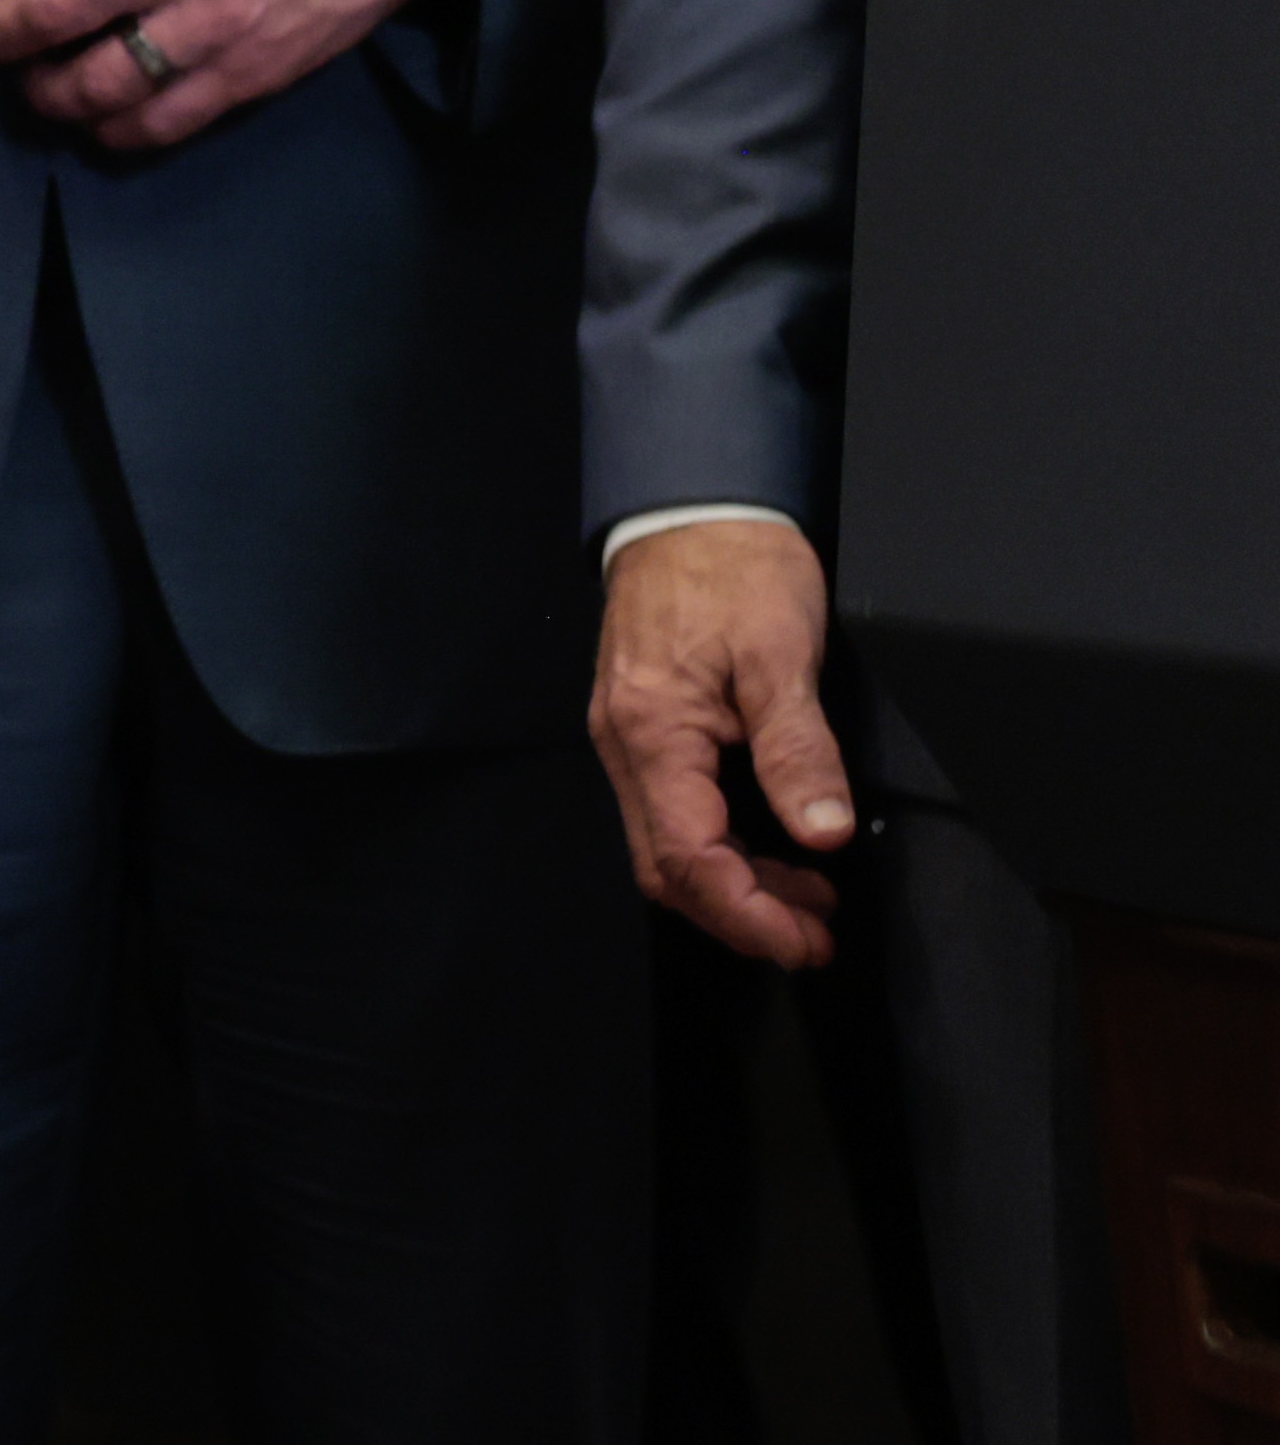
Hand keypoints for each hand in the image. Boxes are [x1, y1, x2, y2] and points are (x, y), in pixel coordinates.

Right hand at [593, 517, 853, 969]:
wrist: (691, 505)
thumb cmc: (733, 564)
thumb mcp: (781, 652)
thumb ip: (798, 747)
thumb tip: (820, 831)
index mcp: (653, 731)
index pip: (688, 858)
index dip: (750, 914)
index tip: (809, 940)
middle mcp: (625, 744)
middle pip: (666, 868)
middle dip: (741, 915)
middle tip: (816, 934)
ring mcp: (628, 737)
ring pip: (666, 846)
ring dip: (735, 885)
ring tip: (810, 896)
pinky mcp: (644, 727)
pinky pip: (671, 812)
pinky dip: (722, 848)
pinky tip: (774, 844)